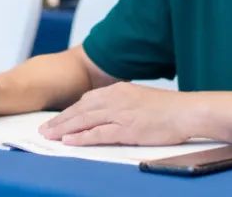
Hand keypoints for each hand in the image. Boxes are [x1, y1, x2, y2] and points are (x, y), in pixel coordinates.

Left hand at [39, 82, 192, 145]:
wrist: (187, 112)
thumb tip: (108, 113)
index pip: (87, 99)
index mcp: (120, 90)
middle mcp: (117, 98)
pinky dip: (82, 137)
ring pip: (85, 120)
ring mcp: (121, 113)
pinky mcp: (127, 128)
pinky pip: (99, 133)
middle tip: (44, 129)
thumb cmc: (168, 109)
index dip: (70, 110)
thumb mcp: (140, 99)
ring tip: (49, 136)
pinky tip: (69, 141)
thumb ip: (122, 103)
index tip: (57, 119)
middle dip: (60, 120)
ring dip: (64, 128)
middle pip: (81, 109)